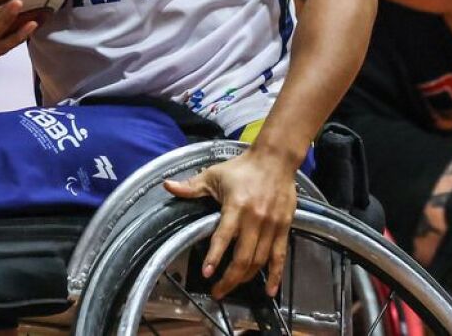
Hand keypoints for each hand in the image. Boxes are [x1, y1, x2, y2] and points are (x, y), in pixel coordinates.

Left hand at [163, 150, 298, 299]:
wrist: (275, 158)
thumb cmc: (242, 167)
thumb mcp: (214, 174)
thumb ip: (191, 186)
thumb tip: (167, 186)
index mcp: (236, 206)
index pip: (224, 236)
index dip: (214, 256)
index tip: (206, 273)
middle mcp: (255, 218)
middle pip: (243, 257)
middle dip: (228, 278)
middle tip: (216, 291)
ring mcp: (271, 224)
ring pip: (259, 260)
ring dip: (245, 278)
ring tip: (231, 287)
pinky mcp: (284, 227)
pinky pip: (279, 256)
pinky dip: (275, 275)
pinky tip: (269, 291)